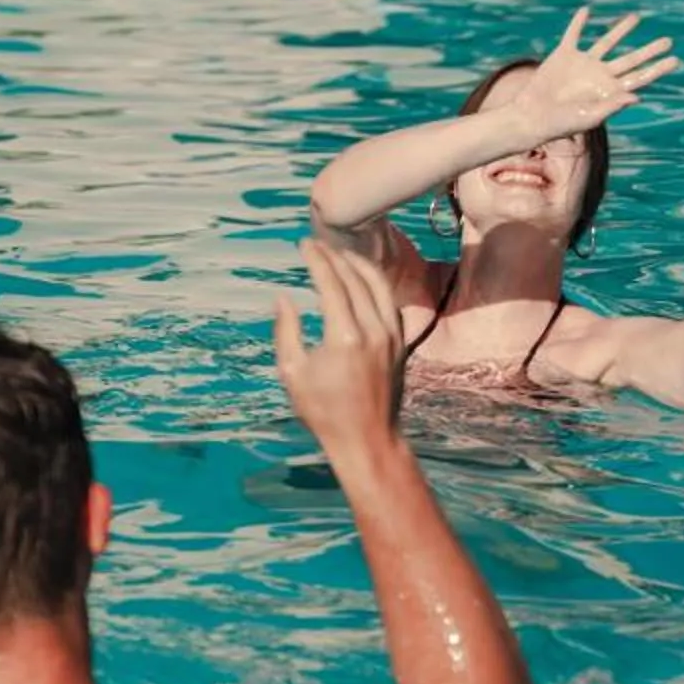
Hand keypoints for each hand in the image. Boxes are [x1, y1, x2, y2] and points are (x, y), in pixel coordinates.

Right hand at [274, 239, 407, 451]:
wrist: (367, 438)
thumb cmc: (324, 411)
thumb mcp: (292, 373)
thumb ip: (286, 331)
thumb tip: (283, 298)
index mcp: (344, 337)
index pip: (331, 283)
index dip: (316, 259)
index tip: (304, 244)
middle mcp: (372, 331)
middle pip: (354, 278)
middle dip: (333, 256)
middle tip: (316, 245)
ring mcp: (391, 336)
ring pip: (378, 285)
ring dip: (358, 264)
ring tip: (340, 254)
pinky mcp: (401, 343)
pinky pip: (390, 302)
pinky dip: (375, 284)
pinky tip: (362, 279)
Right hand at [504, 6, 680, 142]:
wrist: (532, 116)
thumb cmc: (562, 123)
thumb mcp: (589, 117)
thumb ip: (612, 106)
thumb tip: (637, 97)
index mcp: (610, 92)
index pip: (640, 77)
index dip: (658, 69)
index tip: (675, 60)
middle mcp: (600, 76)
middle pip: (631, 60)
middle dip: (650, 50)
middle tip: (668, 41)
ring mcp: (583, 64)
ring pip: (607, 43)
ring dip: (621, 30)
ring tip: (636, 17)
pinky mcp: (563, 56)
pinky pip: (573, 35)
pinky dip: (578, 23)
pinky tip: (586, 10)